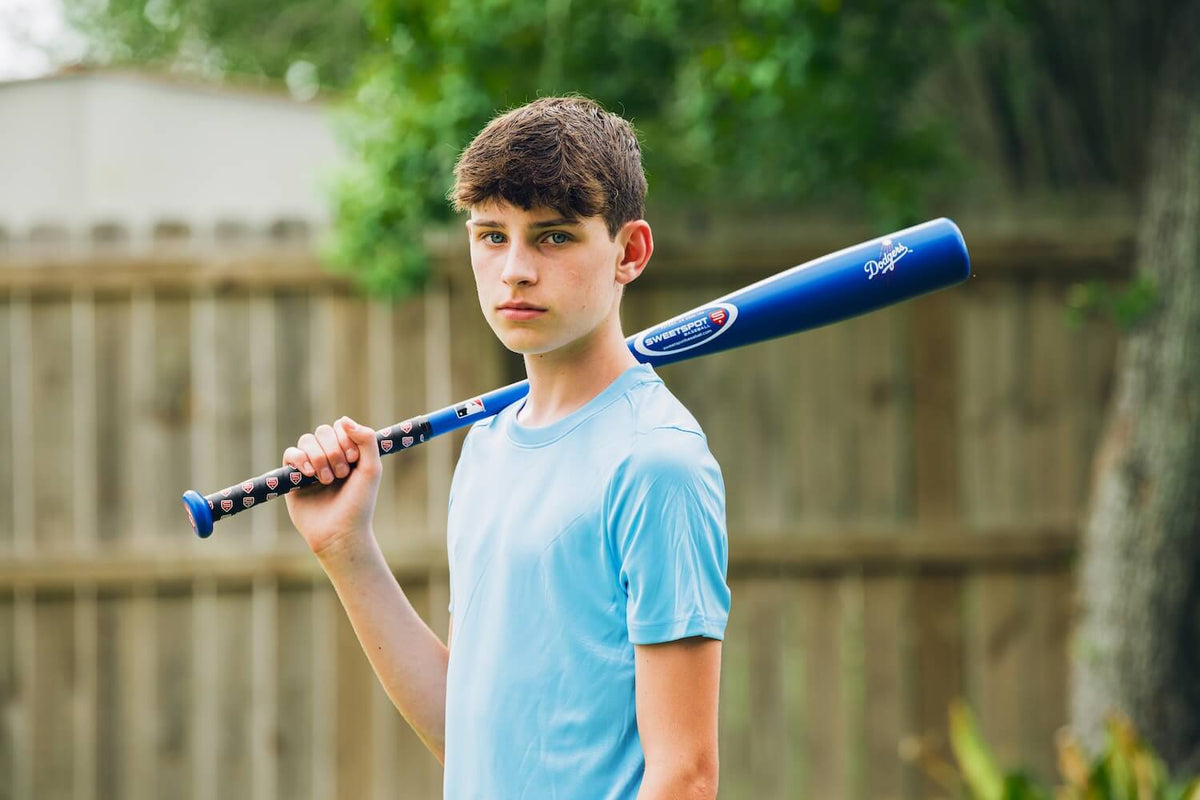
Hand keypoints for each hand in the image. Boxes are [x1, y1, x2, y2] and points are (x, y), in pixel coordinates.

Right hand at [282, 416, 382, 556]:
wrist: (339, 533)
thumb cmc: (359, 504)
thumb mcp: (371, 469)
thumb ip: (366, 440)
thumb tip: (344, 419)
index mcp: (348, 452)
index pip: (341, 427)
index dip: (345, 439)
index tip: (353, 460)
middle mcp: (329, 456)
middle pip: (323, 431)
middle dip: (333, 451)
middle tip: (342, 474)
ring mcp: (310, 465)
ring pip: (306, 440)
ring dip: (318, 458)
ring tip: (326, 480)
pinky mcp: (293, 477)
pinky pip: (290, 453)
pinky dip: (300, 459)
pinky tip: (309, 475)